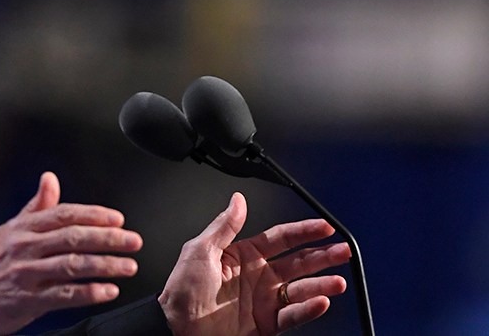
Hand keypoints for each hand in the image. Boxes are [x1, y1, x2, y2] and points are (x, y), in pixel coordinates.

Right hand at [0, 171, 142, 335]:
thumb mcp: (9, 230)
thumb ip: (35, 206)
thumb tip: (50, 178)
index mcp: (23, 228)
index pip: (64, 215)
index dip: (93, 215)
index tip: (118, 219)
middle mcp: (26, 248)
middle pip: (72, 238)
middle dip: (107, 238)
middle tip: (133, 241)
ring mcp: (27, 273)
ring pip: (72, 265)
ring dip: (105, 266)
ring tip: (128, 266)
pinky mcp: (29, 300)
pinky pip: (65, 295)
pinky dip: (89, 293)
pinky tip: (109, 291)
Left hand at [158, 192, 351, 335]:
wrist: (178, 328)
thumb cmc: (182, 291)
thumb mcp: (200, 251)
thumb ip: (225, 226)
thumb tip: (238, 200)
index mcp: (243, 255)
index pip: (280, 238)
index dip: (304, 231)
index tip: (325, 227)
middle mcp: (257, 276)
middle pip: (298, 262)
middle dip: (323, 256)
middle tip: (344, 251)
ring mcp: (264, 300)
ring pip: (301, 289)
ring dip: (322, 284)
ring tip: (338, 281)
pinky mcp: (266, 324)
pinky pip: (293, 315)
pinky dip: (309, 309)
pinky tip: (321, 301)